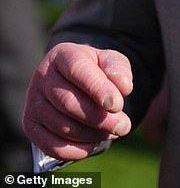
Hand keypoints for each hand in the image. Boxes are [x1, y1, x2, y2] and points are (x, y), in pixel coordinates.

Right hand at [23, 43, 132, 160]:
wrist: (75, 80)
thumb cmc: (95, 70)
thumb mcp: (109, 61)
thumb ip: (118, 70)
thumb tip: (123, 87)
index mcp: (63, 55)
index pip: (78, 70)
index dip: (98, 88)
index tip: (118, 105)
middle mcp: (43, 76)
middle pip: (68, 102)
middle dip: (99, 118)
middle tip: (123, 126)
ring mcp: (33, 102)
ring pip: (61, 125)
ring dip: (90, 134)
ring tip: (111, 132)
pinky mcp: (30, 125)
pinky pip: (51, 145)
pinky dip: (76, 149)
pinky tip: (94, 144)